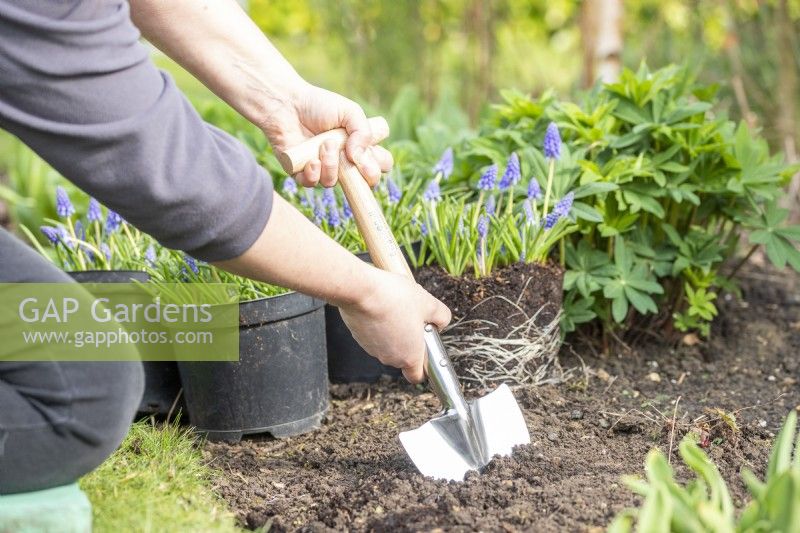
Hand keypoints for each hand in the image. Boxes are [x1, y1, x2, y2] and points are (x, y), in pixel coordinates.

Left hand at [260, 83, 392, 187]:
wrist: (287, 104)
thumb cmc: (319, 105)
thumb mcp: (350, 112)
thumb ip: (363, 132)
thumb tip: (360, 158)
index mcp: (359, 147)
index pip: (380, 165)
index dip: (379, 166)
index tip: (370, 157)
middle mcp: (343, 162)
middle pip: (362, 183)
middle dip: (361, 176)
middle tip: (353, 160)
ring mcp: (323, 169)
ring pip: (334, 183)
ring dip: (331, 164)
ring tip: (324, 144)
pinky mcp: (302, 173)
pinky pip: (313, 184)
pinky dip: (314, 172)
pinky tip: (311, 159)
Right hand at [338, 269, 450, 383]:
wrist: (362, 290)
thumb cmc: (395, 299)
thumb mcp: (429, 304)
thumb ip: (441, 317)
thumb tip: (441, 322)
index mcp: (409, 356)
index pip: (418, 376)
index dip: (425, 366)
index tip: (427, 350)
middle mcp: (390, 358)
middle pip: (403, 356)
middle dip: (410, 340)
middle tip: (414, 319)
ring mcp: (372, 349)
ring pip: (388, 344)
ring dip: (394, 331)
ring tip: (397, 309)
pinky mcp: (359, 337)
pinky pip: (374, 335)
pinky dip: (379, 325)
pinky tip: (382, 307)